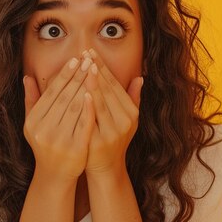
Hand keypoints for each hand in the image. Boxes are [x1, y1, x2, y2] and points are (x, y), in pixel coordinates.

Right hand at [23, 56, 93, 183]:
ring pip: (76, 107)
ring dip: (87, 87)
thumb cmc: (45, 143)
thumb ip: (31, 100)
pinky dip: (91, 107)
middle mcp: (43, 130)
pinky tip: (97, 94)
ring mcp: (59, 140)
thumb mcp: (33, 123)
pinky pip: (85, 123)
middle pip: (65, 97)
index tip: (75, 59)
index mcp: (34, 121)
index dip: (64, 75)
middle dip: (78, 76)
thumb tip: (27, 77)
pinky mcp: (75, 148)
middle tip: (89, 59)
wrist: (55, 174)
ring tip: (95, 71)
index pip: (51, 92)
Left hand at [82, 49, 143, 177]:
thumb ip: (132, 99)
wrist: (105, 168)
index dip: (103, 67)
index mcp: (130, 113)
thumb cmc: (112, 139)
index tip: (91, 52)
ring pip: (101, 101)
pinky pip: (92, 118)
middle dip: (95, 70)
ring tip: (82, 65)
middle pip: (108, 90)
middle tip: (84, 52)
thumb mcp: (126, 120)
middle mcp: (125, 121)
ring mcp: (113, 132)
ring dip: (91, 82)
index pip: (115, 84)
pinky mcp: (100, 142)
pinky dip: (87, 104)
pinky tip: (81, 91)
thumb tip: (140, 77)